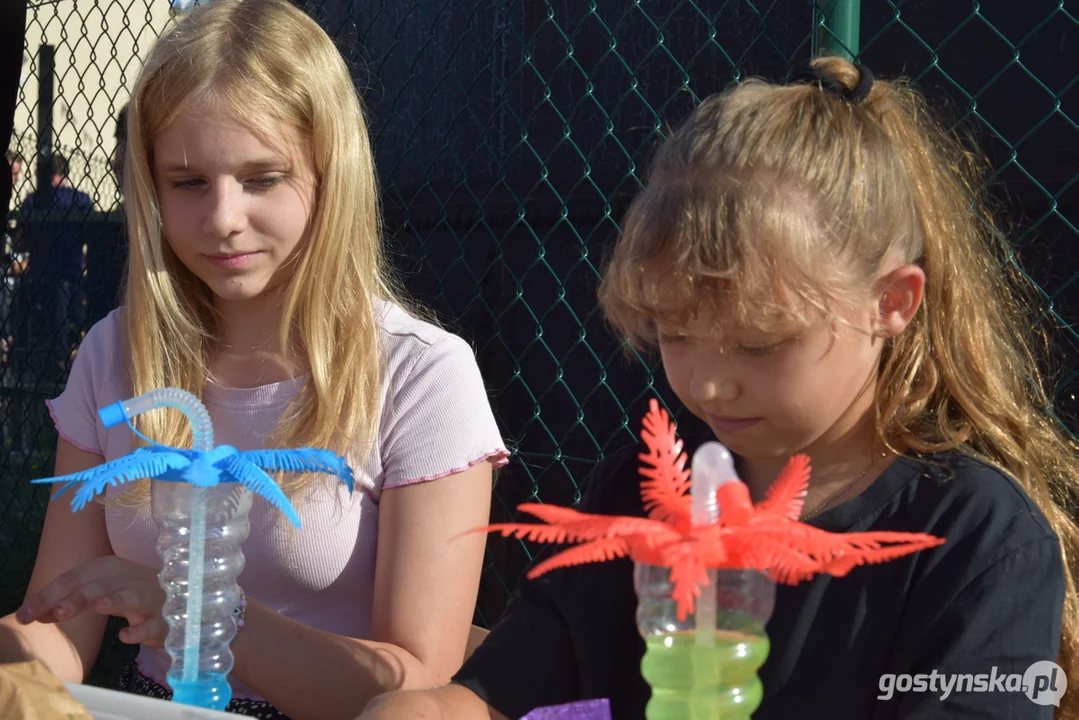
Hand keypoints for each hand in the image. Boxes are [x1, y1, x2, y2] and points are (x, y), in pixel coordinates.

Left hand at [14, 555, 166, 647]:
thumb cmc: (130, 593)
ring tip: (98, 607)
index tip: (25, 616)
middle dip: (79, 597)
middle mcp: (130, 578)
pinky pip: (154, 624)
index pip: (74, 578)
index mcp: (110, 568)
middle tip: (58, 611)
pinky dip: (141, 630)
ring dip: (116, 600)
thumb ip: (68, 602)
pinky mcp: (165, 619)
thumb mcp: (98, 592)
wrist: (178, 596)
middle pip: (102, 585)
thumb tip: (34, 613)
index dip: (49, 595)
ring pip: (134, 596)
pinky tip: (125, 636)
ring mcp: (151, 598)